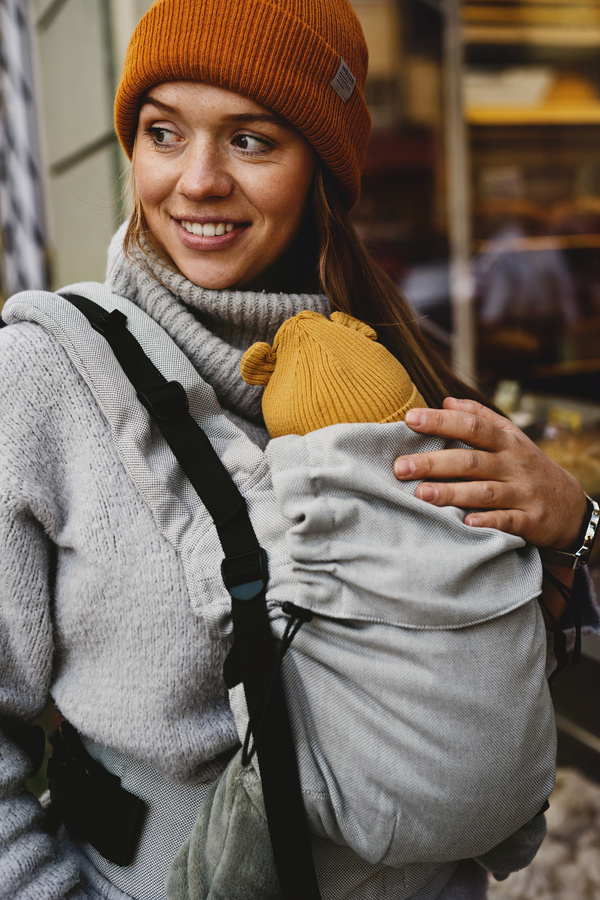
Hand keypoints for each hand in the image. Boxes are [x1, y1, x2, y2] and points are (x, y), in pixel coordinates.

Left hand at [393, 397, 586, 548]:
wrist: (570, 505)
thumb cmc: (528, 466)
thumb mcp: (511, 437)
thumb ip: (479, 417)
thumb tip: (446, 401)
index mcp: (505, 441)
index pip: (472, 426)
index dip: (441, 421)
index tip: (410, 418)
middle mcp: (513, 464)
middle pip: (470, 461)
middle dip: (434, 463)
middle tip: (400, 467)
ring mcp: (522, 493)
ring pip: (484, 492)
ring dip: (452, 493)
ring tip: (421, 495)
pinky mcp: (530, 520)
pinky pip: (507, 520)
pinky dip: (487, 521)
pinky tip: (465, 523)